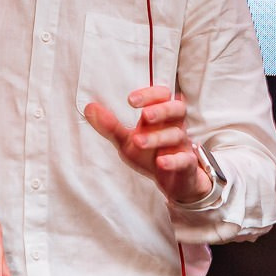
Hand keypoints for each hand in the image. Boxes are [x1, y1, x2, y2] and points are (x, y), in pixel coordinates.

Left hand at [82, 87, 210, 205]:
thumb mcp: (126, 141)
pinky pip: (184, 159)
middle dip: (161, 110)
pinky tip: (161, 162)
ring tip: (138, 141)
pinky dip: (173, 160)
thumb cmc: (151, 154)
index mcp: (161, 115)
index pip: (162, 95)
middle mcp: (174, 126)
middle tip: (144, 116)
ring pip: (176, 135)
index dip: (149, 94)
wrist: (172, 180)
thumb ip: (110, 126)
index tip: (130, 100)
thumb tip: (90, 108)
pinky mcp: (186, 164)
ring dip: (157, 137)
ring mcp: (182, 145)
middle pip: (177, 109)